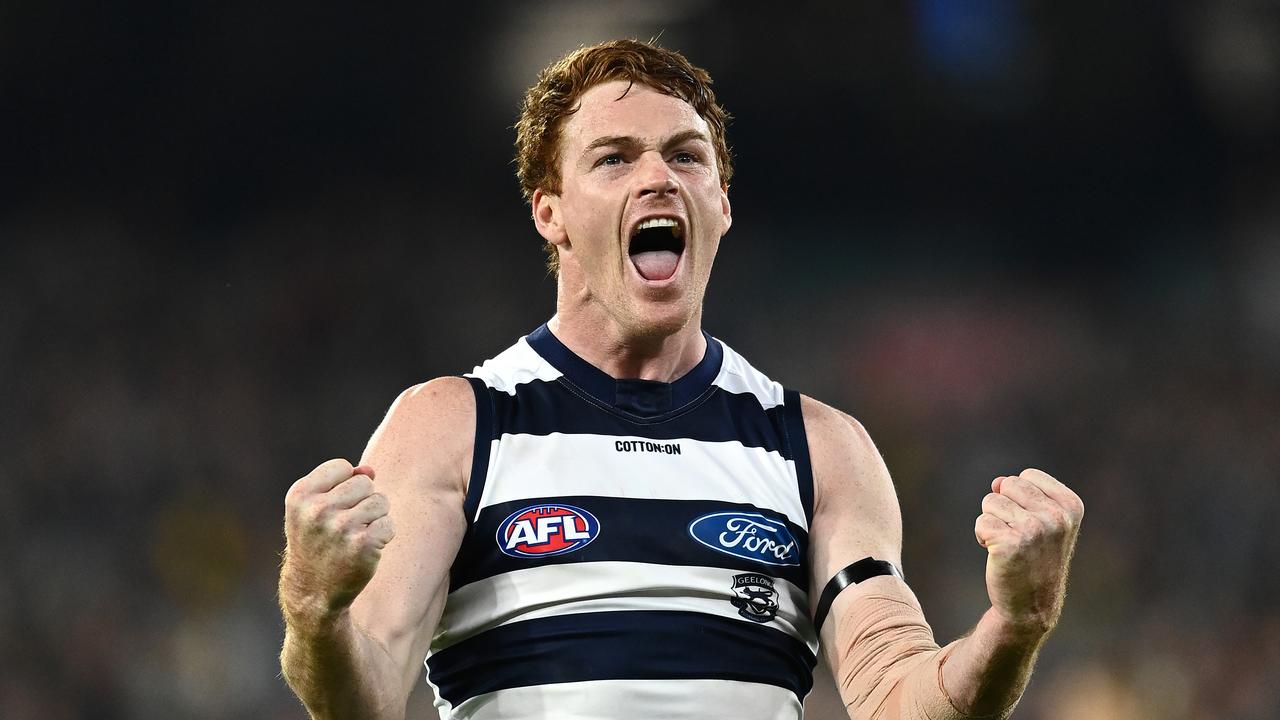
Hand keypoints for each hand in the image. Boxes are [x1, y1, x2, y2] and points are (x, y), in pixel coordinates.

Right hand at [280, 459, 395, 623]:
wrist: (313, 589)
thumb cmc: (317, 540)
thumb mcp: (315, 507)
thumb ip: (340, 481)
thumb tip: (369, 469)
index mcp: (300, 495)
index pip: (342, 467)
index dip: (344, 485)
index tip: (332, 507)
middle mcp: (317, 510)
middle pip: (365, 482)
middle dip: (362, 500)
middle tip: (345, 525)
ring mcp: (341, 528)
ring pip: (380, 501)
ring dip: (374, 518)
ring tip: (354, 536)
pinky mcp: (363, 545)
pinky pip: (389, 523)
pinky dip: (384, 535)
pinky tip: (366, 548)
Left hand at [974, 468, 1083, 638]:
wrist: (1032, 606)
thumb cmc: (1035, 559)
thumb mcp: (1042, 522)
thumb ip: (1024, 495)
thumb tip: (997, 482)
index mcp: (1071, 506)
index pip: (1028, 476)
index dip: (1020, 497)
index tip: (1033, 524)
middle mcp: (1056, 516)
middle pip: (1007, 485)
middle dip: (1003, 507)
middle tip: (1017, 536)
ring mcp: (1034, 529)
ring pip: (990, 502)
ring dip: (992, 523)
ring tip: (1009, 546)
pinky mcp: (1010, 543)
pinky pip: (981, 522)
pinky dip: (983, 537)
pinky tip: (998, 555)